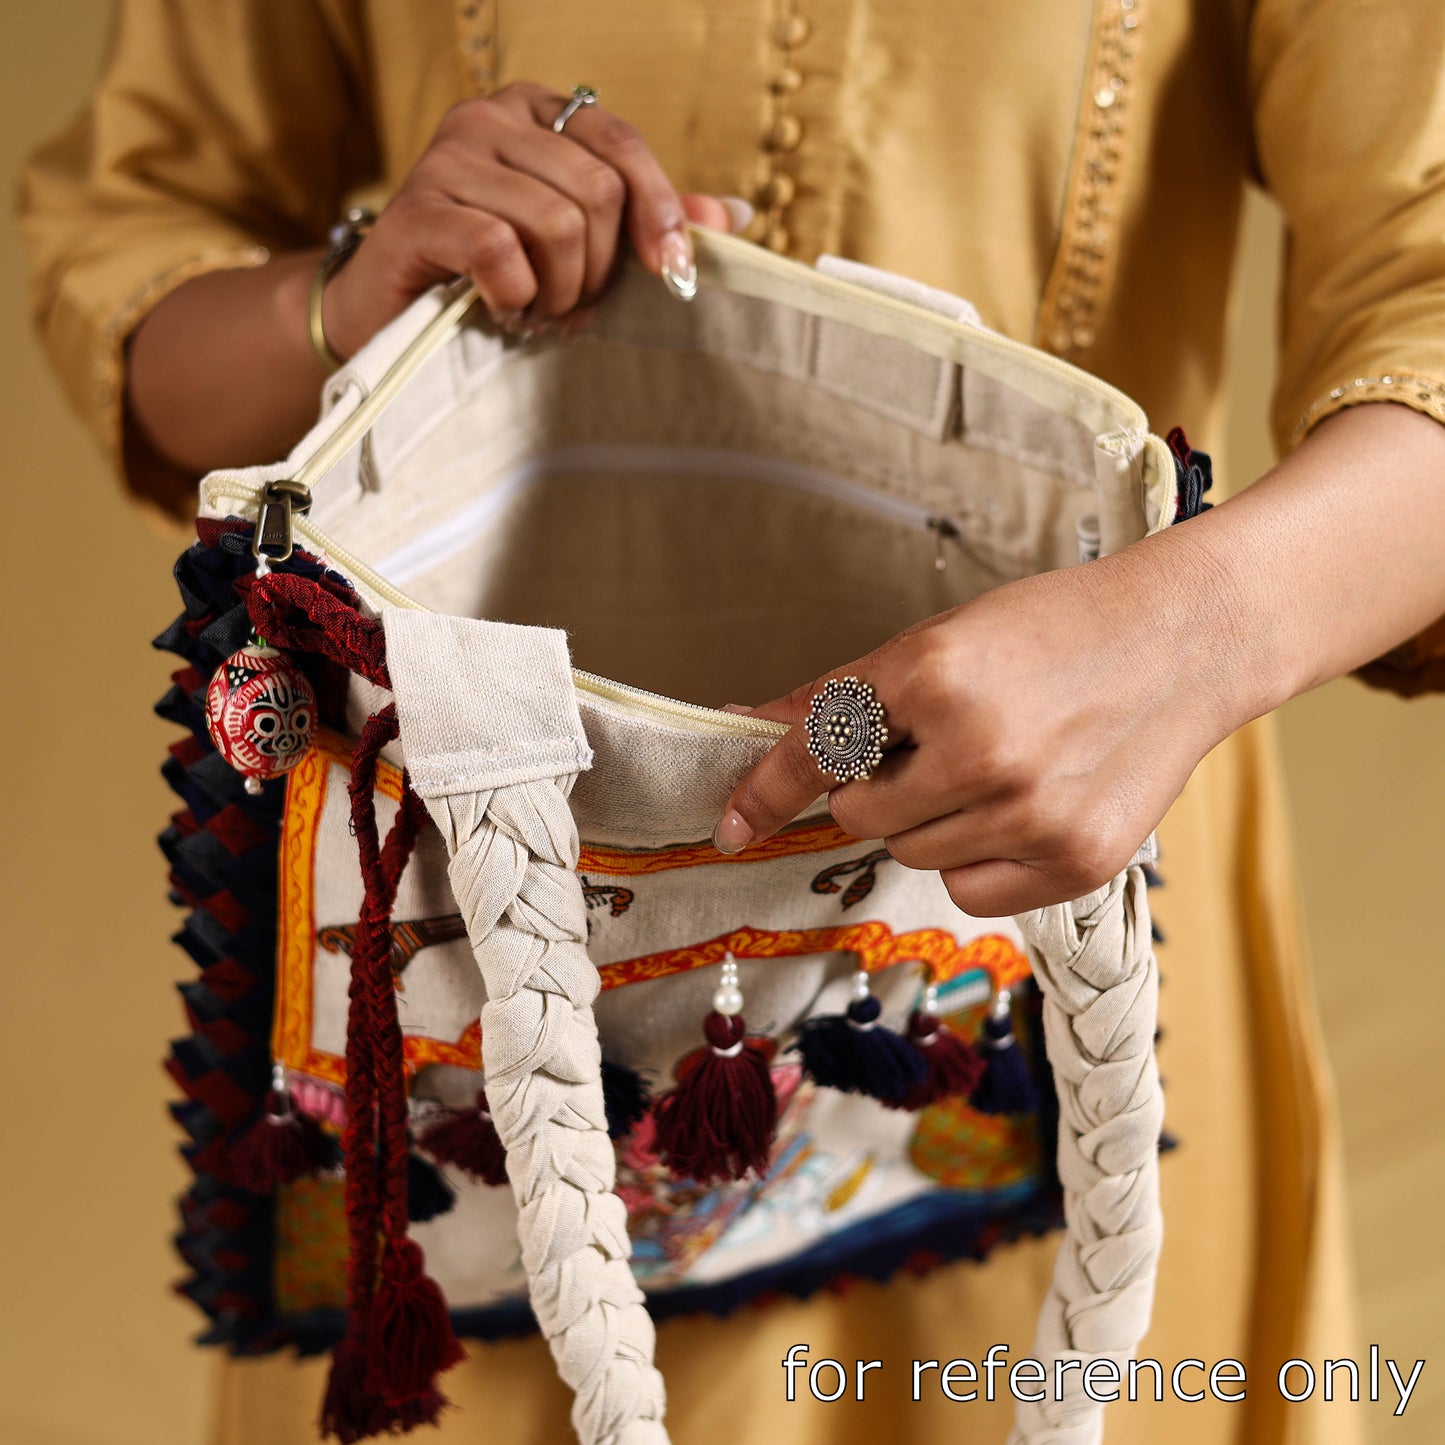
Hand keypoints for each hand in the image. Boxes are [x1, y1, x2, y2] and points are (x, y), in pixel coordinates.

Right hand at [324, 81, 742, 357]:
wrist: (388, 311)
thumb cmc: (491, 275)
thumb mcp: (579, 242)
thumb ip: (647, 220)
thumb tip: (735, 214)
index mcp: (536, 113)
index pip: (621, 143)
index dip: (660, 209)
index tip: (673, 271)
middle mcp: (489, 118)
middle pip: (596, 190)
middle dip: (600, 267)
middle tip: (574, 306)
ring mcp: (447, 157)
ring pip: (556, 223)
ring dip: (559, 290)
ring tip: (537, 312)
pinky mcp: (418, 210)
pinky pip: (498, 250)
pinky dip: (515, 297)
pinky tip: (503, 311)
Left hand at [714, 537, 1243, 916]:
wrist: (1187, 640)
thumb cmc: (1057, 629)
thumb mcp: (943, 639)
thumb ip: (845, 695)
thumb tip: (749, 722)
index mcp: (936, 674)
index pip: (819, 747)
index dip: (765, 787)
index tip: (732, 825)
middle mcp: (981, 749)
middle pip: (860, 816)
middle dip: (877, 789)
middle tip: (936, 747)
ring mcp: (1032, 814)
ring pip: (912, 857)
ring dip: (929, 823)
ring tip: (996, 767)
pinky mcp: (1075, 863)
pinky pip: (969, 893)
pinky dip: (976, 860)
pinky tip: (1021, 809)